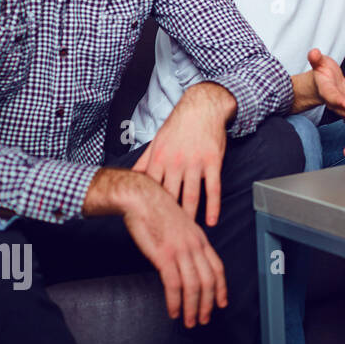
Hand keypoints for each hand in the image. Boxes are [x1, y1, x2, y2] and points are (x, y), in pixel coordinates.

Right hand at [88, 169, 227, 327]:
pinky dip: (175, 301)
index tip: (221, 303)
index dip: (221, 288)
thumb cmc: (157, 210)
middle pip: (209, 281)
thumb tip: (187, 260)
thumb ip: (187, 243)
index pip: (218, 268)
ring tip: (189, 321)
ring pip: (193, 286)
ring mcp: (180, 251)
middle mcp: (194, 246)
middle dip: (208, 304)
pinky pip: (174, 284)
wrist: (142, 197)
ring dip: (192, 308)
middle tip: (203, 319)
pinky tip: (173, 311)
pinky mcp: (164, 255)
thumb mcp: (180, 226)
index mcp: (200, 239)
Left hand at [133, 82, 232, 225]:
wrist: (202, 107)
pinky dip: (213, 206)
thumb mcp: (157, 141)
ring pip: (191, 196)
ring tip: (188, 233)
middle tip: (167, 236)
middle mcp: (175, 163)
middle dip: (168, 218)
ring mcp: (195, 163)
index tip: (147, 225)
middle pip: (170, 197)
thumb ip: (144, 161)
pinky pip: (213, 188)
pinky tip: (211, 220)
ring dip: (189, 216)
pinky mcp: (213, 162)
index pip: (151, 189)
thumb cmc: (178, 125)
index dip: (148, 208)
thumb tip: (131, 176)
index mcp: (158, 159)